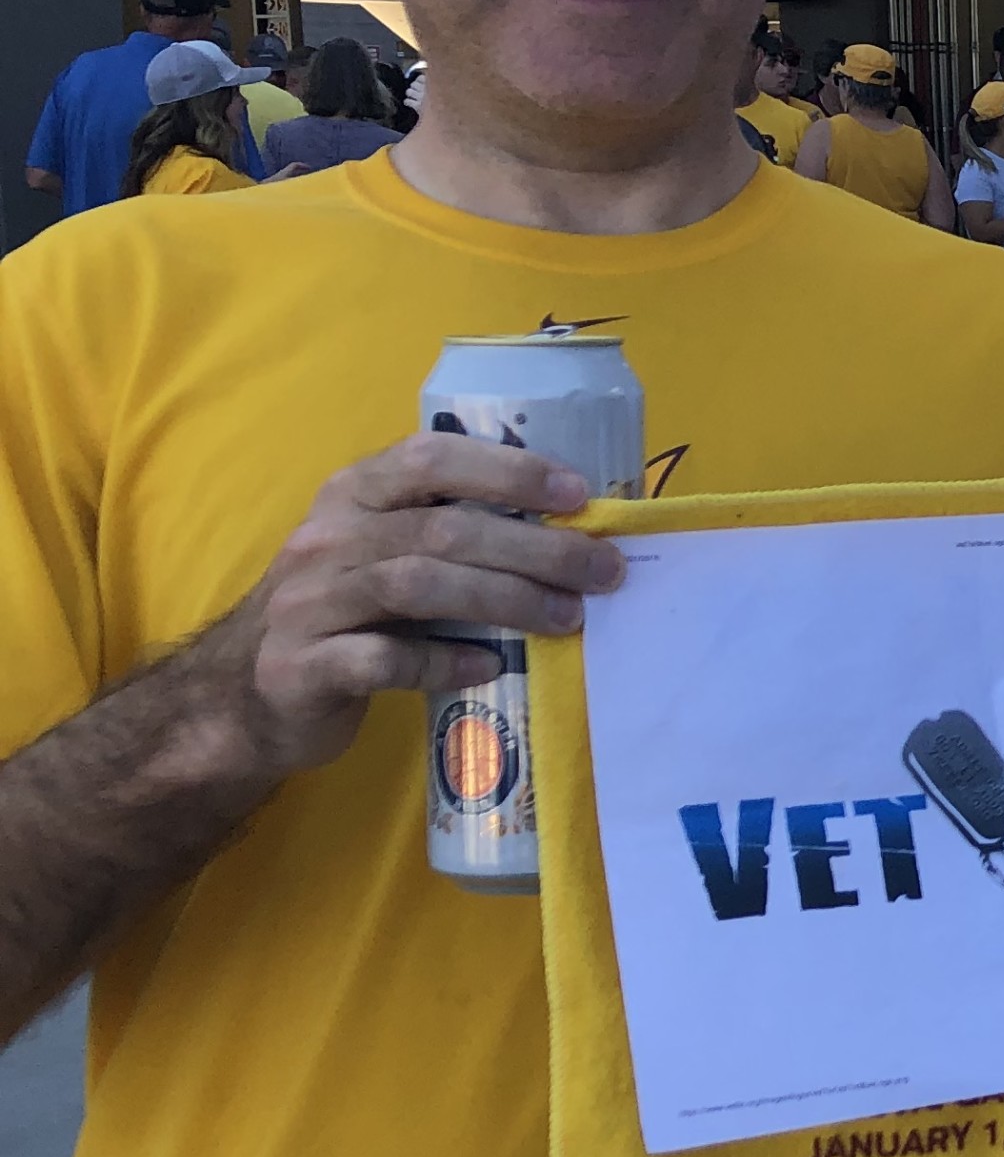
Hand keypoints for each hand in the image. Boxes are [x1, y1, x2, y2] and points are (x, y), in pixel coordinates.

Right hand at [235, 434, 625, 779]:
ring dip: (504, 600)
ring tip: (565, 619)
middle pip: (441, 529)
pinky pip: (382, 659)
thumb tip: (572, 533)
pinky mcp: (299, 668)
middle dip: (534, 549)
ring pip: (415, 585)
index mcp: (352, 495)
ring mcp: (306, 603)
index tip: (578, 496)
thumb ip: (452, 534)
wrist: (250, 698)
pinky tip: (487, 666)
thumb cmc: (347, 616)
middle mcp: (325, 539)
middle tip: (602, 573)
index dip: (508, 472)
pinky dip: (443, 662)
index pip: (429, 458)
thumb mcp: (386, 555)